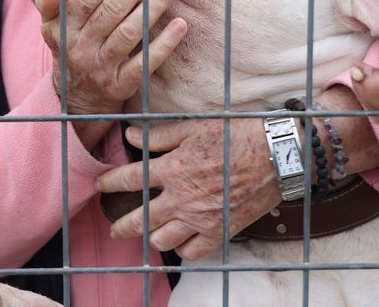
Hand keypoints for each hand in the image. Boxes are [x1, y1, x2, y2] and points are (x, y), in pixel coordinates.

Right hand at [34, 0, 187, 142]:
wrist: (77, 100)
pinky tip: (180, 26)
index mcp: (65, 26)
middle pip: (111, 10)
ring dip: (153, 7)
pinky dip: (162, 45)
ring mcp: (100, 68)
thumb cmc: (72, 48)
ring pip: (129, 33)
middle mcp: (80, 47)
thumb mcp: (53, 27)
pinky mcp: (120, 86)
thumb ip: (50, 4)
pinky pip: (143, 64)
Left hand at [95, 118, 279, 260]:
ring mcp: (201, 218)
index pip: (130, 179)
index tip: (100, 185)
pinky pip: (192, 252)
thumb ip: (160, 135)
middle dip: (122, 226)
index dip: (109, 182)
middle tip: (115, 228)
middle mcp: (183, 198)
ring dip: (151, 238)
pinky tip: (179, 241)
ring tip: (148, 234)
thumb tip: (129, 134)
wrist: (278, 154)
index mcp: (174, 168)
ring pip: (162, 240)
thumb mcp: (195, 126)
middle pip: (140, 220)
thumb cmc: (237, 134)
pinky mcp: (221, 231)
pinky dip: (181, 249)